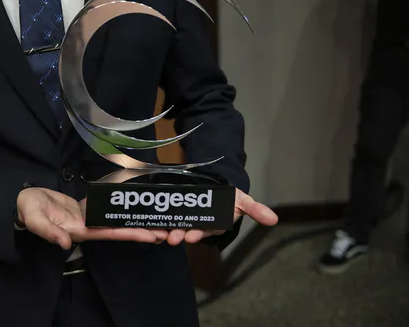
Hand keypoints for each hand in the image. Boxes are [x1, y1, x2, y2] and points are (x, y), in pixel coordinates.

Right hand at [17, 188, 167, 249]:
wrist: (23, 202)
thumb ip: (47, 231)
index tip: (151, 235)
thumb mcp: (34, 219)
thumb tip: (63, 243)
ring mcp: (87, 218)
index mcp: (78, 230)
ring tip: (155, 217)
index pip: (110, 233)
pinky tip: (132, 205)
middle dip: (141, 229)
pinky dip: (120, 208)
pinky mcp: (84, 209)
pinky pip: (106, 209)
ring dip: (133, 218)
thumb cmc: (28, 210)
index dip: (130, 233)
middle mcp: (87, 226)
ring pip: (115, 219)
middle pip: (119, 228)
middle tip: (166, 230)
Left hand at [164, 188, 278, 245]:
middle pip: (186, 230)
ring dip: (168, 229)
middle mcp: (197, 224)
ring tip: (161, 233)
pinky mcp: (176, 208)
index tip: (191, 236)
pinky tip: (152, 218)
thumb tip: (274, 219)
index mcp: (211, 225)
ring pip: (175, 224)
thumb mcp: (243, 202)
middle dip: (179, 234)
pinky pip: (167, 213)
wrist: (218, 188)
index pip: (204, 231)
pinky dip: (160, 216)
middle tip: (172, 238)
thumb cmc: (231, 200)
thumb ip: (255, 210)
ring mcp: (185, 217)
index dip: (198, 234)